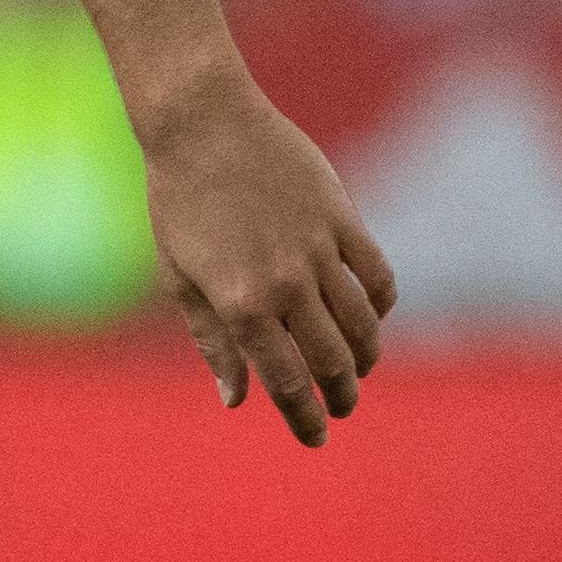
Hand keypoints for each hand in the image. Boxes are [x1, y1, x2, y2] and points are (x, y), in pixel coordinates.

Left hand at [141, 67, 395, 446]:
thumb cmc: (179, 201)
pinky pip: (378, 276)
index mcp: (240, 304)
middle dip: (341, 396)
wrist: (203, 122)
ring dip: (365, 358)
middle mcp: (285, 282)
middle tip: (341, 407)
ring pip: (362, 325)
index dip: (305, 419)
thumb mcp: (180, 277)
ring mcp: (318, 249)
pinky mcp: (342, 217)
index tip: (315, 438)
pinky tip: (370, 317)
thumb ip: (212, 341)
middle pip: (332, 362)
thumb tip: (236, 399)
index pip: (287, 383)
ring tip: (357, 370)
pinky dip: (381, 306)